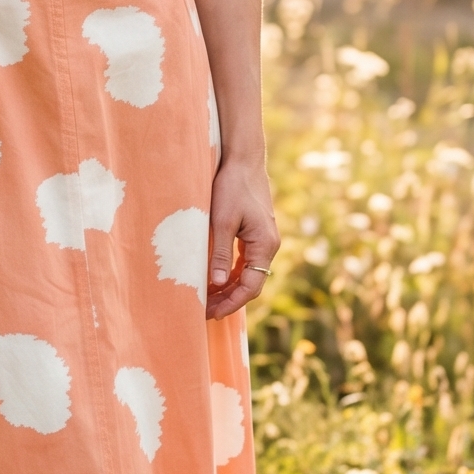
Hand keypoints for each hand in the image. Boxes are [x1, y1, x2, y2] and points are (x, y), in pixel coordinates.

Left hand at [206, 154, 278, 320]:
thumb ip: (220, 253)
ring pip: (248, 273)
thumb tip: (216, 283)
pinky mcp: (256, 233)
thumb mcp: (222, 221)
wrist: (243, 159)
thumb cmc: (232, 187)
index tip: (211, 313)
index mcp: (265, 245)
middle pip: (251, 283)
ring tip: (207, 299)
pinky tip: (215, 279)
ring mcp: (264, 240)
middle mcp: (269, 245)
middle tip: (205, 311)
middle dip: (229, 299)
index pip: (250, 286)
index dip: (231, 303)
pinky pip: (245, 261)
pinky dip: (231, 273)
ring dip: (229, 288)